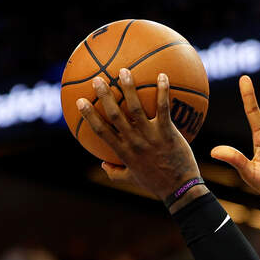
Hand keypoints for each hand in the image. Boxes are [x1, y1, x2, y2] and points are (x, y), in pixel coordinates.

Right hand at [77, 69, 200, 199]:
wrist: (180, 189)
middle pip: (115, 115)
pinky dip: (163, 90)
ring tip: (124, 71)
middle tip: (97, 80)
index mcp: (123, 152)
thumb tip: (102, 164)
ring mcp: (151, 136)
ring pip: (136, 108)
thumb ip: (114, 172)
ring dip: (129, 88)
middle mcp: (134, 142)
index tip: (80, 102)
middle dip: (104, 96)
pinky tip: (162, 75)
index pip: (101, 131)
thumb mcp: (131, 179)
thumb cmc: (156, 183)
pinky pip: (163, 107)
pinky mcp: (168, 132)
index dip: (89, 116)